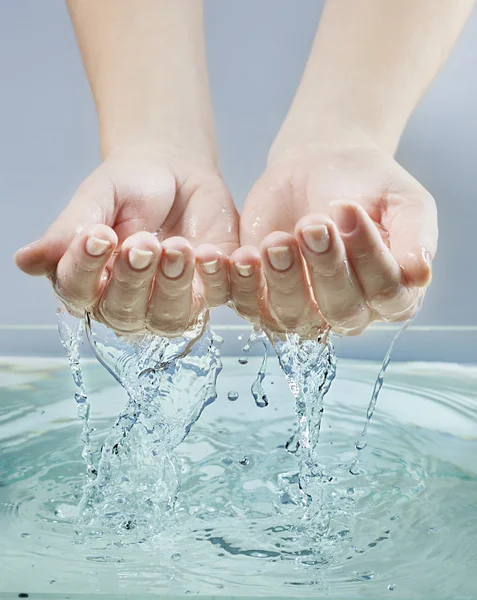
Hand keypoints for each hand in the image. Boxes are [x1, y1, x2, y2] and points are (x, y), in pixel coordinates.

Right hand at [15, 147, 237, 335]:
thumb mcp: (98, 198)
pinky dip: (214, 279)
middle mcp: (126, 303)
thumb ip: (69, 229)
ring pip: (168, 316)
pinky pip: (214, 298)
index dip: (86, 268)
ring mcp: (169, 303)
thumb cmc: (128, 187)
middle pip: (123, 312)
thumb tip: (24, 261)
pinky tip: (209, 252)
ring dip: (173, 284)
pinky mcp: (208, 292)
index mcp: (89, 283)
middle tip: (143, 241)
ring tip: (178, 246)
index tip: (99, 234)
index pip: (78, 291)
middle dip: (134, 278)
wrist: (175, 171)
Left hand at [232, 145, 435, 335]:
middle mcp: (351, 310)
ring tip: (278, 239)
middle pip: (341, 311)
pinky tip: (245, 256)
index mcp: (393, 293)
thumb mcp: (403, 201)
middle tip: (313, 223)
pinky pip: (252, 308)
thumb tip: (419, 274)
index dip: (368, 257)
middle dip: (326, 266)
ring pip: (295, 316)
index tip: (348, 209)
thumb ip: (416, 236)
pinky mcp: (265, 298)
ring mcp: (306, 310)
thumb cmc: (367, 185)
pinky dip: (244, 286)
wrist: (319, 165)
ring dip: (285, 279)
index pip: (387, 294)